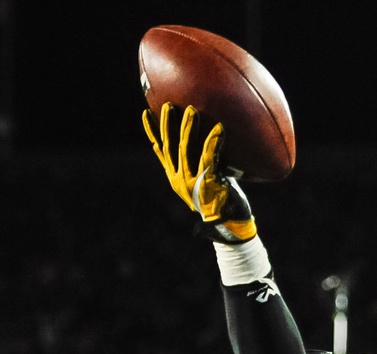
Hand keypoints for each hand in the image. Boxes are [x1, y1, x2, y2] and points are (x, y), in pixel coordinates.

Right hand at [143, 104, 255, 244]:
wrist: (229, 225)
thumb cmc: (221, 199)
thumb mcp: (204, 180)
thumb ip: (200, 163)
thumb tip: (205, 140)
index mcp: (175, 178)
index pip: (161, 151)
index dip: (152, 132)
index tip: (146, 113)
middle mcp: (179, 180)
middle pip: (170, 147)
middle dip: (167, 125)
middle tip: (169, 105)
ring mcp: (192, 183)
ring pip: (185, 150)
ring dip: (187, 129)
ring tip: (191, 110)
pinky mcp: (207, 184)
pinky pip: (209, 159)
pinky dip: (212, 142)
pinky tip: (219, 128)